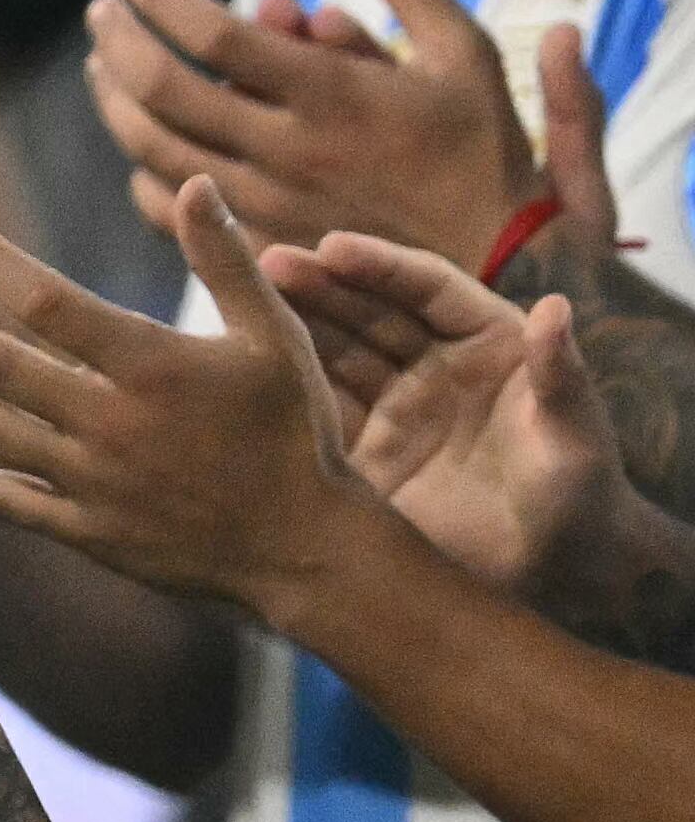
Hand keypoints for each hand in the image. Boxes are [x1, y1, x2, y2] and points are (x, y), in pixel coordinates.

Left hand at [0, 178, 367, 616]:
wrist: (306, 549)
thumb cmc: (293, 431)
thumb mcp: (276, 337)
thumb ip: (226, 261)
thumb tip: (193, 183)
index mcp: (155, 369)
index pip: (54, 307)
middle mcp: (111, 424)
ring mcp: (91, 482)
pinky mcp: (83, 530)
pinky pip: (1, 501)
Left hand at [86, 0, 539, 260]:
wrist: (503, 264)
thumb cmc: (484, 146)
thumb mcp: (462, 48)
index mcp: (333, 94)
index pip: (215, 34)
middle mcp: (288, 150)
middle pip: (165, 91)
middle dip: (119, 42)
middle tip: (101, 11)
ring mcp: (268, 204)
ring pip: (155, 150)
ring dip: (116, 101)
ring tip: (103, 63)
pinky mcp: (259, 244)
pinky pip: (171, 208)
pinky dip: (144, 168)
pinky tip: (140, 138)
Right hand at [256, 227, 611, 597]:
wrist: (553, 574)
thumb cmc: (580, 495)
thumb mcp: (576, 433)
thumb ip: (561, 373)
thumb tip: (556, 307)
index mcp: (487, 341)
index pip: (428, 289)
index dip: (381, 266)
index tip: (333, 248)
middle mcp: (433, 365)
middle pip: (369, 312)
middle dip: (320, 286)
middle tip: (268, 264)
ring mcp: (394, 408)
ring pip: (334, 356)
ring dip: (290, 328)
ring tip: (240, 303)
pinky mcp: (365, 455)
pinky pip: (318, 416)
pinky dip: (283, 394)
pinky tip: (244, 377)